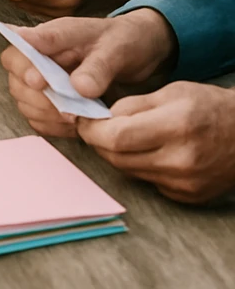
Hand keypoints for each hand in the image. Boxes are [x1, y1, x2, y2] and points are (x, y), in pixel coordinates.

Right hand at [0, 10, 176, 137]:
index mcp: (48, 36)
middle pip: (16, 80)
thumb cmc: (120, 42)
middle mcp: (36, 57)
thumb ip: (96, 67)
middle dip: (39, 99)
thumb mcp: (114, 49)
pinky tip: (76, 124)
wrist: (133, 53)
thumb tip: (79, 88)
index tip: (38, 82)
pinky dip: (54, 126)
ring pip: (24, 102)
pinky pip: (38, 119)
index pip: (20, 48)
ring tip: (77, 118)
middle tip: (69, 111)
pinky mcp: (48, 101)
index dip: (25, 67)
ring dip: (47, 115)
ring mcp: (39, 80)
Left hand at [78, 82, 234, 203]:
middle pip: (117, 158)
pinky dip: (138, 167)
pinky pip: (147, 182)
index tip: (81, 119)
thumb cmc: (207, 106)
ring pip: (128, 171)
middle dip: (97, 141)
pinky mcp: (187, 196)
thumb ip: (131, 105)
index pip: (116, 136)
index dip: (91, 129)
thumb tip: (99, 117)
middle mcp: (181, 159)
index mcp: (176, 126)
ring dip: (115, 154)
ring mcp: (185, 183)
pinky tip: (146, 152)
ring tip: (118, 136)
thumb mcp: (170, 92)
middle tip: (92, 127)